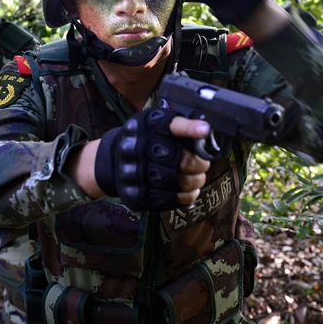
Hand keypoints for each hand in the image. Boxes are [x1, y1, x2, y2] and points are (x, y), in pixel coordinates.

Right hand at [94, 108, 210, 211]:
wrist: (114, 160)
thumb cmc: (146, 139)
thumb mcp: (157, 123)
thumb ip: (181, 126)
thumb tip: (209, 133)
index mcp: (146, 125)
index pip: (171, 125)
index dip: (190, 128)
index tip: (206, 130)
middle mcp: (137, 148)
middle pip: (182, 161)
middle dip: (200, 164)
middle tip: (203, 164)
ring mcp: (135, 174)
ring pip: (181, 183)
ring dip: (196, 181)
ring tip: (197, 177)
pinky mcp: (137, 196)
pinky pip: (173, 200)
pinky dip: (188, 195)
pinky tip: (189, 189)